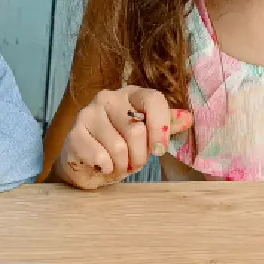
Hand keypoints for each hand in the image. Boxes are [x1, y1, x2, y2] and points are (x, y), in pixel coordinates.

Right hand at [56, 87, 190, 189]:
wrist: (87, 164)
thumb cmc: (120, 147)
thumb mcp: (147, 136)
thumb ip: (165, 125)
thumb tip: (189, 118)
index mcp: (130, 94)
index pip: (154, 100)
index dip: (161, 128)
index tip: (159, 150)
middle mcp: (107, 98)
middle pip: (136, 130)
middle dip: (139, 156)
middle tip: (132, 163)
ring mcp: (88, 114)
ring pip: (118, 147)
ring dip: (121, 165)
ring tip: (116, 165)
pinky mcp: (73, 134)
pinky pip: (100, 158)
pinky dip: (106, 169)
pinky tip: (101, 166)